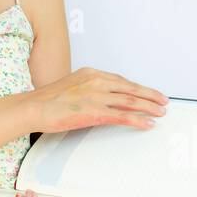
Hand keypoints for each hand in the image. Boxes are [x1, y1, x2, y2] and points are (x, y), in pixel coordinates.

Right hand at [28, 66, 167, 132]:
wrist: (34, 107)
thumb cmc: (47, 100)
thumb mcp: (71, 86)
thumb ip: (88, 88)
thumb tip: (101, 97)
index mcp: (91, 73)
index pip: (121, 80)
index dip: (138, 87)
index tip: (149, 92)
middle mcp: (96, 82)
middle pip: (130, 88)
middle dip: (150, 95)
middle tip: (163, 101)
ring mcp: (97, 97)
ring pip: (131, 101)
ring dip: (149, 107)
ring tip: (161, 112)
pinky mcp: (95, 112)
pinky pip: (123, 116)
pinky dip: (138, 120)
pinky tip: (147, 124)